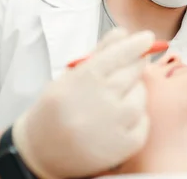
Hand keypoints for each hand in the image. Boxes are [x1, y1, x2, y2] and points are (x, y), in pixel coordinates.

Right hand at [12, 28, 152, 178]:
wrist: (40, 153)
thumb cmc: (56, 109)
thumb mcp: (70, 76)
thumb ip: (99, 53)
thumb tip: (123, 33)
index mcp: (83, 81)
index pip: (118, 54)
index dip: (135, 44)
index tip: (147, 37)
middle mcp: (100, 103)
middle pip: (133, 72)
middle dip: (136, 65)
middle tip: (131, 67)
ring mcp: (114, 126)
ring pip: (140, 95)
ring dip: (134, 93)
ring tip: (112, 102)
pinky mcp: (125, 146)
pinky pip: (143, 120)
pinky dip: (136, 118)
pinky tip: (116, 121)